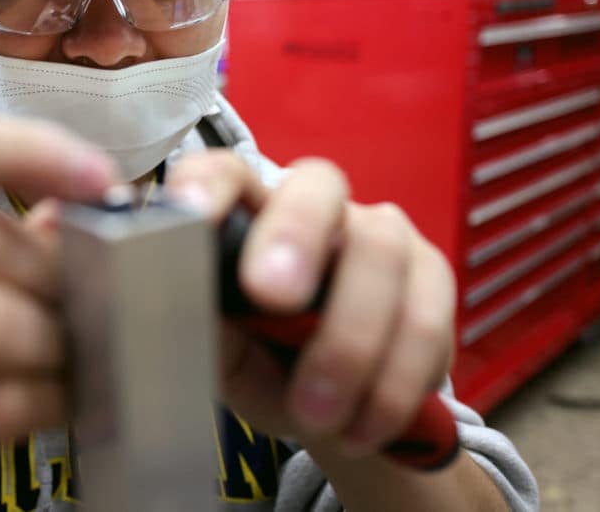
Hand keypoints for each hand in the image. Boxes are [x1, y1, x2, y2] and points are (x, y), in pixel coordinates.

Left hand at [168, 152, 455, 458]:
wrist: (335, 410)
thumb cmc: (263, 360)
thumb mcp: (222, 352)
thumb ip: (201, 324)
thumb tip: (167, 301)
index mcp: (250, 212)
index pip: (226, 173)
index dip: (209, 185)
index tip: (191, 213)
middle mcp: (318, 207)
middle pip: (318, 186)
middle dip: (295, 235)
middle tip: (270, 296)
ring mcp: (380, 234)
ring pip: (380, 254)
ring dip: (349, 344)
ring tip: (317, 414)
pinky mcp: (432, 275)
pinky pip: (427, 315)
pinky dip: (394, 382)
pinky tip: (362, 426)